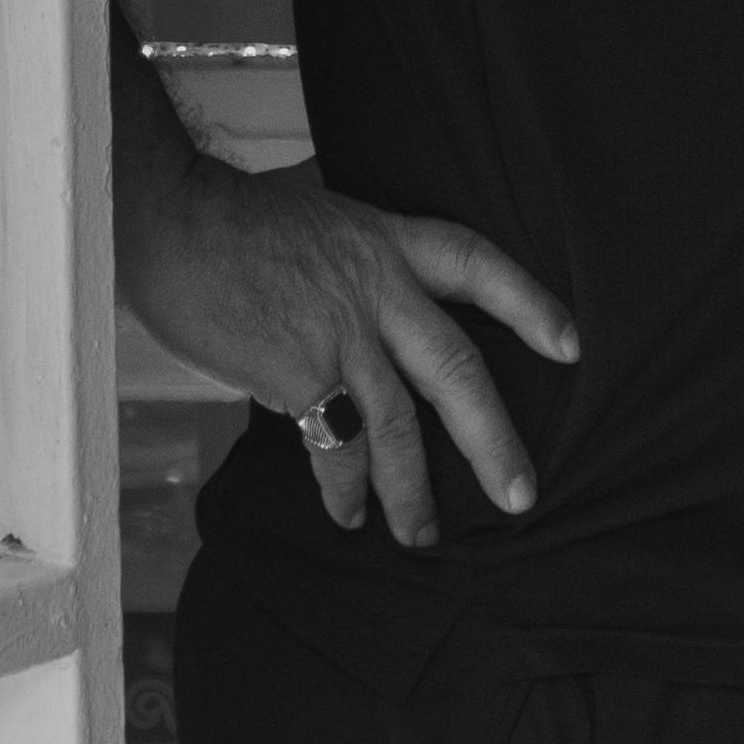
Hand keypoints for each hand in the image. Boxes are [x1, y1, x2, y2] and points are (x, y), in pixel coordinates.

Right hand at [130, 148, 576, 545]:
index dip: (528, 305)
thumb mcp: (316, 209)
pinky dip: (344, 487)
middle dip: (493, 439)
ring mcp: (341, 332)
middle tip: (520, 494)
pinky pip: (336, 447)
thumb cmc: (231, 215)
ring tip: (420, 534)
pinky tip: (348, 513)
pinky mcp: (299, 372)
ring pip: (399, 426)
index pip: (476, 264)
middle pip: (457, 368)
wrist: (173, 221)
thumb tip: (361, 266)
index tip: (571, 346)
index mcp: (386, 241)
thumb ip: (353, 248)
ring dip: (412, 491)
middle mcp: (377, 287)